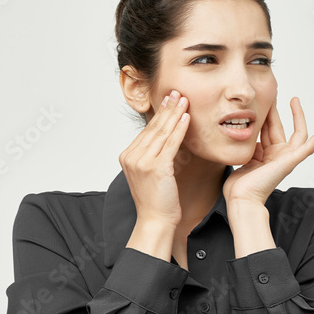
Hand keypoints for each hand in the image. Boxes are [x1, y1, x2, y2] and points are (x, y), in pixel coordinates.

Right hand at [118, 90, 189, 228]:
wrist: (155, 221)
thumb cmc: (157, 201)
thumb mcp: (150, 174)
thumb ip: (153, 156)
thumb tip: (165, 139)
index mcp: (128, 156)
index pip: (147, 130)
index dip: (160, 114)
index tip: (169, 100)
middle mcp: (131, 157)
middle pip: (153, 128)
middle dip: (167, 108)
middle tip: (177, 92)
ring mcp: (141, 162)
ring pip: (161, 132)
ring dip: (174, 114)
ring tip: (184, 99)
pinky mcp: (155, 168)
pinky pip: (170, 143)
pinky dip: (179, 129)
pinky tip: (186, 117)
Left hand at [223, 97, 313, 205]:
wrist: (241, 199)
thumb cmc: (239, 186)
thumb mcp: (244, 159)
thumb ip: (250, 147)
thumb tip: (251, 136)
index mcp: (266, 156)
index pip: (267, 130)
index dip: (265, 116)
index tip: (262, 102)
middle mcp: (278, 156)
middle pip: (278, 127)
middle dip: (276, 110)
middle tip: (274, 93)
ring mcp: (286, 158)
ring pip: (296, 132)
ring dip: (297, 115)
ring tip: (294, 100)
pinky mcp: (291, 161)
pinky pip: (309, 147)